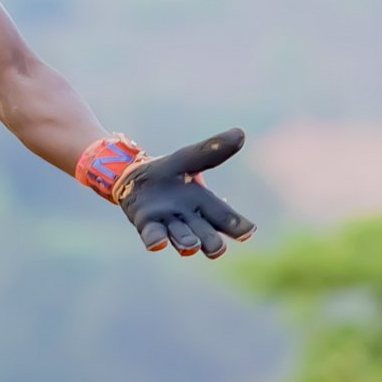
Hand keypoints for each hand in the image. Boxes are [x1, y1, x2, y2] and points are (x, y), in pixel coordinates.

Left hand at [101, 128, 257, 257]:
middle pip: (205, 234)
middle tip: (216, 248)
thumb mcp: (188, 159)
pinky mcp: (146, 224)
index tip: (248, 232)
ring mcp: (167, 223)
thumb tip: (240, 133)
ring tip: (192, 246)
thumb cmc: (167, 173)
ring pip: (182, 237)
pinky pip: (153, 235)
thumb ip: (211, 150)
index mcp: (203, 202)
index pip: (224, 217)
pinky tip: (158, 244)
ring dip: (187, 242)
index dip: (237, 226)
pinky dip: (156, 240)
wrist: (132, 176)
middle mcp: (188, 218)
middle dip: (211, 242)